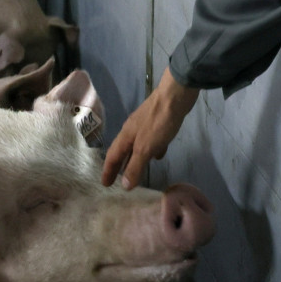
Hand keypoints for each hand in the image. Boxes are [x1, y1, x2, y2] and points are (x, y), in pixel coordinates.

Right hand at [101, 68, 199, 187]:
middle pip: (123, 151)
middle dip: (119, 166)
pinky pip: (151, 141)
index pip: (113, 157)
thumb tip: (125, 186)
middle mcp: (132, 130)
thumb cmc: (158, 122)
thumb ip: (135, 166)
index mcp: (126, 136)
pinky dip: (151, 150)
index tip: (105, 184)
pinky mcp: (158, 122)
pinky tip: (158, 155)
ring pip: (136, 146)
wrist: (175, 96)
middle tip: (117, 181)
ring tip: (136, 172)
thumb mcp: (145, 148)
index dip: (108, 171)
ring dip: (134, 159)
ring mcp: (145, 125)